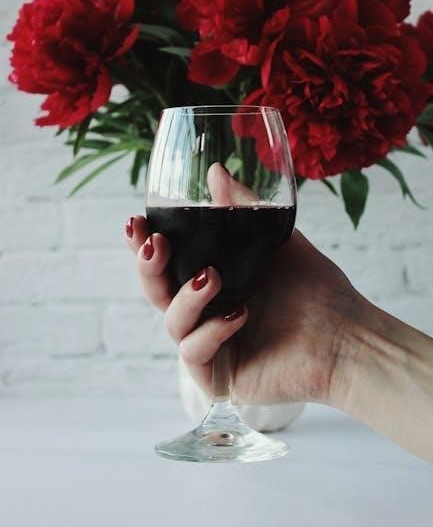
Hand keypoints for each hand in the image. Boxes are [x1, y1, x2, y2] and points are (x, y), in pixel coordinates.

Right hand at [125, 214, 363, 406]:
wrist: (347, 336)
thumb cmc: (314, 289)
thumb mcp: (275, 238)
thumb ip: (243, 207)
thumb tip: (215, 171)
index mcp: (212, 277)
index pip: (167, 260)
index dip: (145, 243)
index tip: (137, 222)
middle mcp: (205, 309)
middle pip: (156, 290)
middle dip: (147, 266)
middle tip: (154, 245)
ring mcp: (210, 343)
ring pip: (172, 322)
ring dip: (186, 297)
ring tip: (212, 278)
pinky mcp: (220, 375)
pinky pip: (193, 353)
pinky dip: (211, 332)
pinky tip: (239, 316)